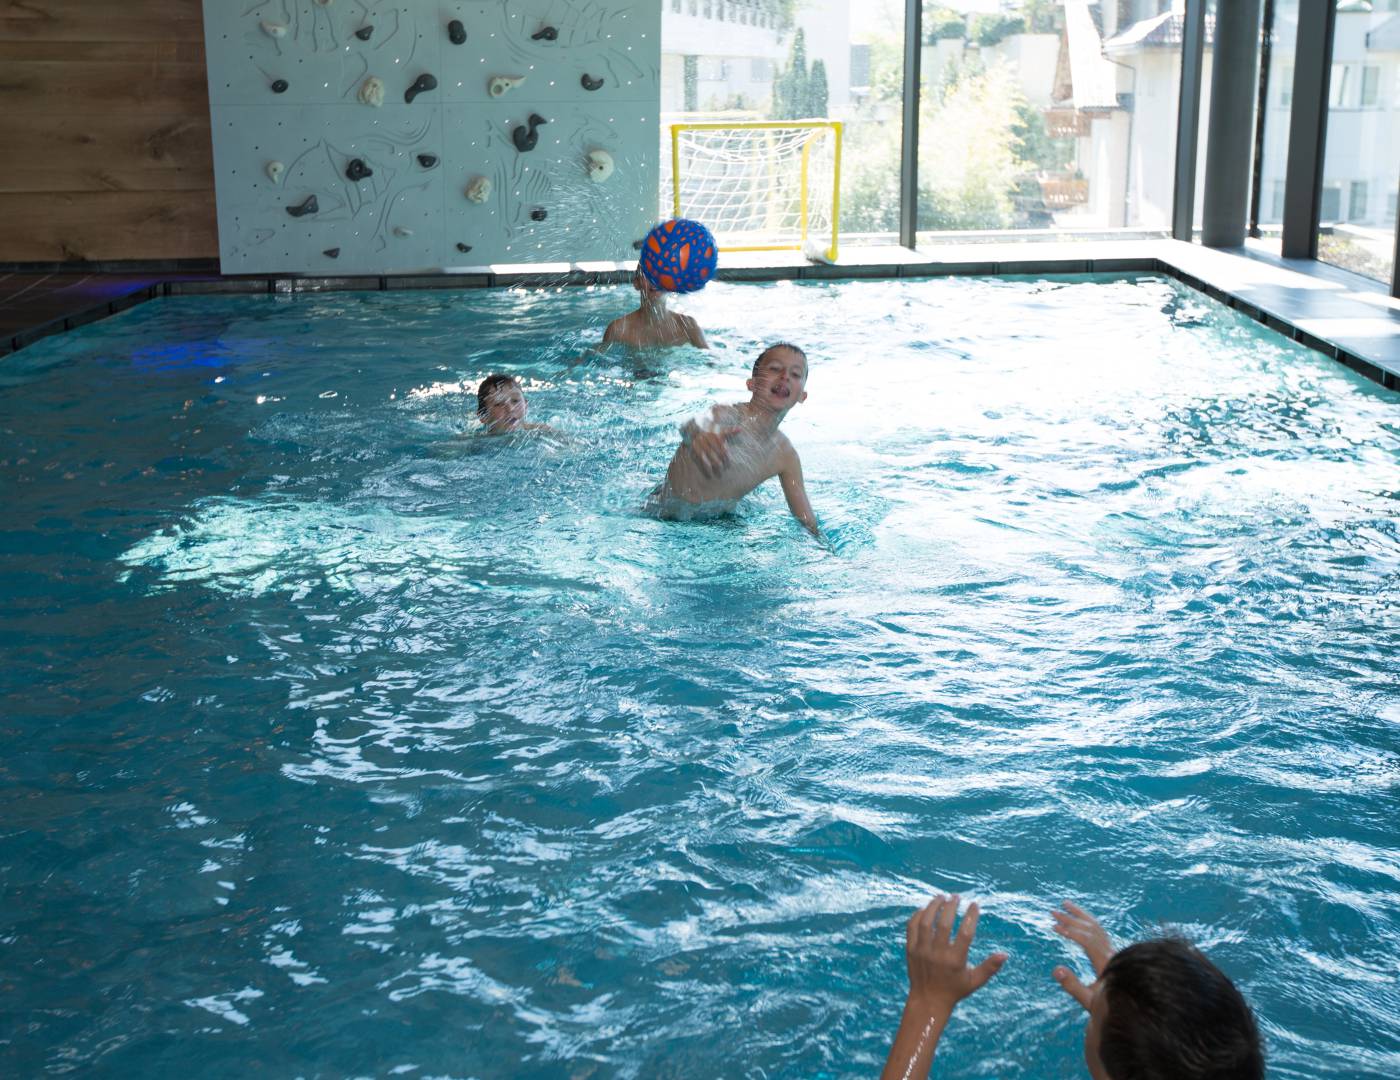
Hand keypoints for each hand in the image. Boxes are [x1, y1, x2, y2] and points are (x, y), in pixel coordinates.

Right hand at [687, 426, 739, 477]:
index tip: (729, 464)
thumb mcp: (719, 431)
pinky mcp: (693, 451)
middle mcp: (706, 440)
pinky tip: (710, 475)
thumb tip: (740, 429)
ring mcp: (699, 446)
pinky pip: (700, 462)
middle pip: (716, 456)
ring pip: (709, 460)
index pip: (723, 449)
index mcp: (714, 435)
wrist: (692, 430)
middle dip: (721, 464)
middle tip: (725, 469)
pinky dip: (705, 470)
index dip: (727, 458)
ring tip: (719, 474)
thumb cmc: (710, 433)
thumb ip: (730, 431)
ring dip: (714, 468)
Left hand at [904, 894, 1007, 1017]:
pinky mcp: (911, 949)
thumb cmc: (955, 990)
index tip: (975, 905)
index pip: (965, 933)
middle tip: (957, 897)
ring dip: (933, 906)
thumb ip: (990, 967)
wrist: (928, 1000)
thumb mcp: (975, 981)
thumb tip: (1005, 954)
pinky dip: (918, 915)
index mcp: (955, 960)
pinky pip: (912, 927)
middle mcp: (937, 954)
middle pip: (943, 923)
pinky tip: (926, 908)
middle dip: (951, 906)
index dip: (971, 916)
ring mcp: (922, 951)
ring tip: (942, 896)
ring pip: (926, 922)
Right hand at [1051, 901, 1114, 1011]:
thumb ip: (1072, 985)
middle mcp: (1111, 953)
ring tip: (1064, 904)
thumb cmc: (1105, 1007)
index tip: (1054, 926)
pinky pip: (1099, 931)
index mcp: (1106, 963)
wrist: (1125, 1010)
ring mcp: (1112, 951)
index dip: (1070, 932)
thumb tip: (1056, 969)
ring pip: (1097, 927)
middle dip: (1071, 919)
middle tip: (1052, 912)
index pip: (1087, 941)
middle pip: (1091, 929)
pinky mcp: (1111, 952)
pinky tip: (1078, 917)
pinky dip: (1087, 921)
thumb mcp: (1087, 1000)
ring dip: (1080, 915)